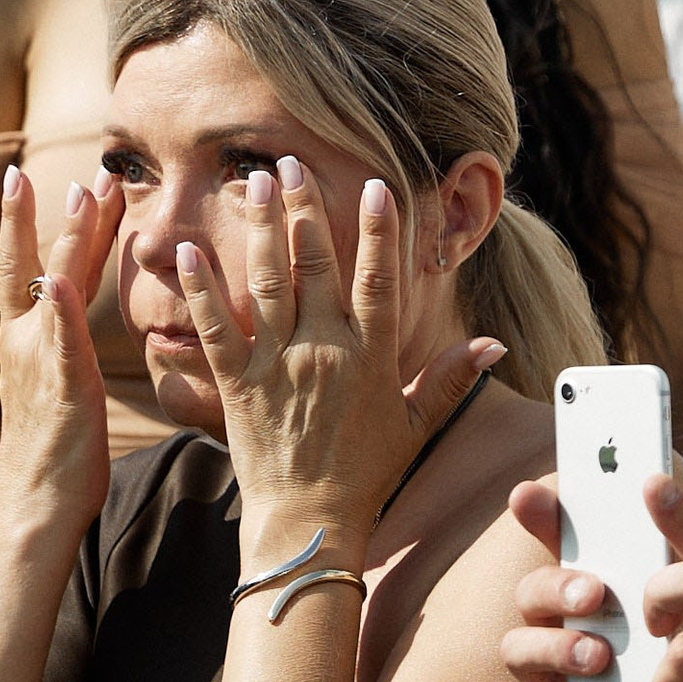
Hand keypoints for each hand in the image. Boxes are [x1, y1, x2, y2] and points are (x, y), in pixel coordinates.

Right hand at [0, 167, 121, 536]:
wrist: (32, 504)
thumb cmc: (58, 456)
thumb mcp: (66, 390)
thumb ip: (70, 352)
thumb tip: (82, 330)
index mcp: (33, 340)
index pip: (44, 267)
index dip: (58, 224)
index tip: (81, 179)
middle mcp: (29, 340)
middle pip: (41, 260)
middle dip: (62, 211)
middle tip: (90, 166)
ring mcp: (41, 361)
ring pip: (54, 286)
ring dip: (66, 239)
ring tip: (82, 193)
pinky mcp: (62, 390)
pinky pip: (60, 345)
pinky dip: (61, 313)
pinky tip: (65, 283)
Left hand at [178, 159, 495, 539]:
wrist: (309, 520)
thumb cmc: (366, 474)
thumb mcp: (416, 425)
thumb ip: (451, 379)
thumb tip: (495, 344)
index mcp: (371, 359)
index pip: (378, 281)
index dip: (378, 232)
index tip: (375, 186)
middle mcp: (325, 352)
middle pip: (313, 264)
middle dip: (302, 208)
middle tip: (290, 161)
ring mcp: (278, 365)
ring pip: (265, 282)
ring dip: (256, 227)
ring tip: (251, 181)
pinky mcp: (236, 383)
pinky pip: (214, 326)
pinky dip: (199, 287)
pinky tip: (187, 249)